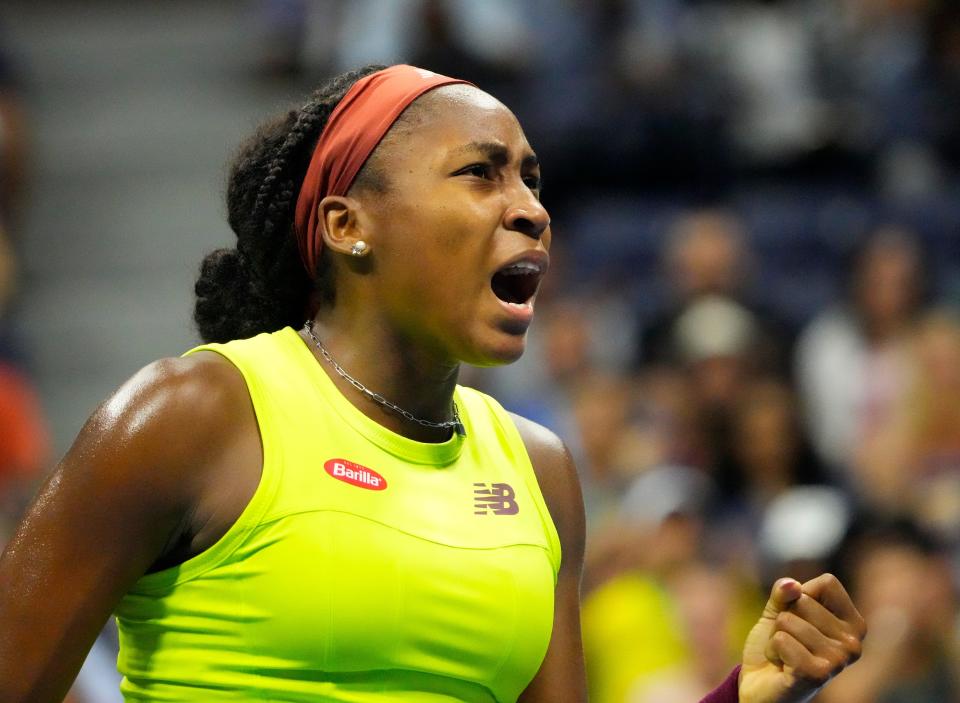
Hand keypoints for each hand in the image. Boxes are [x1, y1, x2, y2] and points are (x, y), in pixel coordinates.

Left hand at [739, 574, 866, 702]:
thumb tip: (791, 585)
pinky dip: (773, 650)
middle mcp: (854, 643)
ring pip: (788, 620)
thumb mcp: (778, 611)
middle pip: (804, 600)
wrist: (760, 686)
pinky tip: (782, 666)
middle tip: (790, 642)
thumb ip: (783, 593)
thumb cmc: (776, 647)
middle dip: (785, 618)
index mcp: (853, 624)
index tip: (800, 617)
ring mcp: (838, 660)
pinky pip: (782, 640)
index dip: (802, 594)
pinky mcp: (818, 674)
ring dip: (777, 636)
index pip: (828, 583)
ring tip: (785, 655)